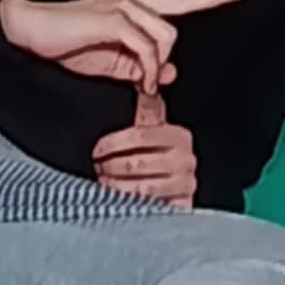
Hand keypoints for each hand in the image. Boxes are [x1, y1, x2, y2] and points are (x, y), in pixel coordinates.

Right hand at [0, 0, 249, 95]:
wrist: (31, 29)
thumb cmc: (66, 41)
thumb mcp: (112, 61)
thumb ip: (141, 66)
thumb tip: (169, 74)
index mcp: (134, 3)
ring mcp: (125, 6)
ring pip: (168, 34)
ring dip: (160, 64)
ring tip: (146, 82)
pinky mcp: (114, 19)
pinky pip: (149, 48)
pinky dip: (149, 70)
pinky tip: (142, 82)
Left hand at [94, 90, 197, 208]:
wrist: (169, 188)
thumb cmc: (152, 154)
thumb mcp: (149, 128)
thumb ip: (145, 106)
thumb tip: (141, 77)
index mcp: (179, 136)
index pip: (141, 135)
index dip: (114, 143)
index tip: (97, 150)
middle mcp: (187, 160)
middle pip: (139, 163)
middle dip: (112, 167)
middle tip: (97, 168)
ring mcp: (185, 184)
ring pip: (142, 186)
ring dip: (116, 186)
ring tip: (102, 182)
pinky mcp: (181, 206)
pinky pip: (149, 205)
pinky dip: (128, 203)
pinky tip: (115, 199)